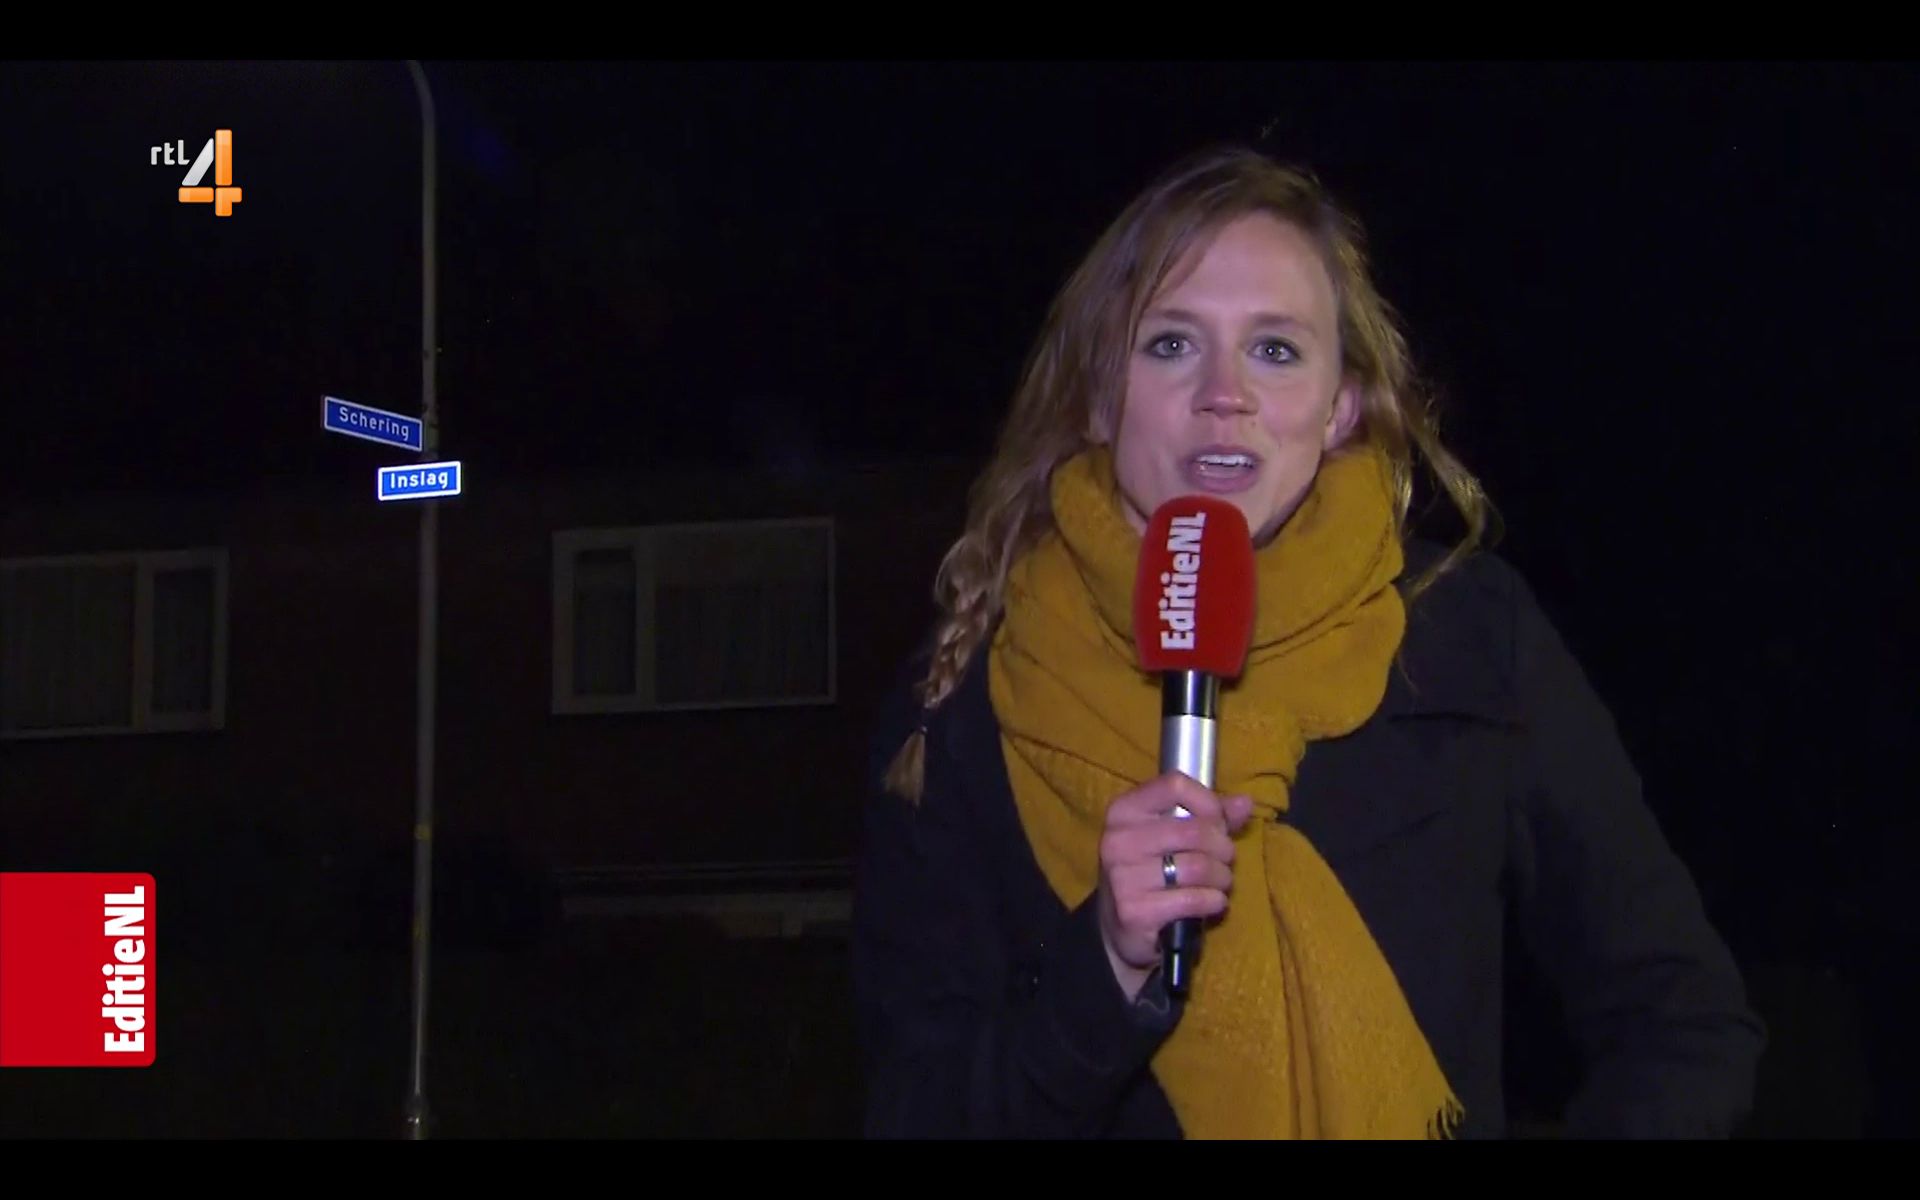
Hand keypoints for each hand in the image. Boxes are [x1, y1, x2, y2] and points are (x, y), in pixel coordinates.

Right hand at [1094, 771, 1253, 1000]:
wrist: (1118, 927)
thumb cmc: (1150, 872)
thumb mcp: (1170, 837)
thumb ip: (1208, 817)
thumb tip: (1245, 802)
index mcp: (1124, 811)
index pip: (1175, 785)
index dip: (1207, 802)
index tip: (1217, 823)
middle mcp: (1118, 839)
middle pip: (1195, 830)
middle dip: (1223, 848)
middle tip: (1224, 861)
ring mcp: (1123, 877)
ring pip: (1199, 866)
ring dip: (1222, 877)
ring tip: (1220, 883)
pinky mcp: (1135, 912)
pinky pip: (1194, 899)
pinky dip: (1214, 901)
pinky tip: (1213, 902)